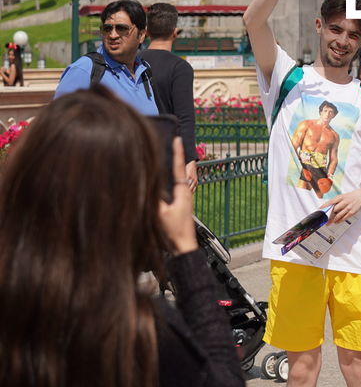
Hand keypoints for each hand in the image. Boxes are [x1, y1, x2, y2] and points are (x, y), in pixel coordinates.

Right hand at [159, 137, 196, 253]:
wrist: (183, 247)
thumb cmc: (174, 232)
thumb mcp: (160, 213)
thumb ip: (154, 197)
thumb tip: (148, 183)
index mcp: (183, 191)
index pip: (179, 167)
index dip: (178, 152)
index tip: (178, 139)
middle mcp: (186, 193)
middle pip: (184, 169)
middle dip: (180, 155)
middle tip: (178, 141)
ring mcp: (186, 199)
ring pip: (183, 178)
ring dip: (180, 166)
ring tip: (177, 154)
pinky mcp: (183, 205)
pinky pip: (181, 186)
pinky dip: (178, 177)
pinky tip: (174, 178)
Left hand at [323, 187, 360, 223]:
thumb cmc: (350, 196)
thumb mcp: (342, 196)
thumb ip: (336, 201)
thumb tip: (327, 207)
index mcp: (340, 197)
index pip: (331, 201)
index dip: (325, 206)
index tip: (319, 210)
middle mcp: (344, 201)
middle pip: (334, 209)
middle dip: (328, 215)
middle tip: (324, 219)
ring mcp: (348, 207)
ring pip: (339, 214)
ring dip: (333, 219)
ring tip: (329, 222)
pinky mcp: (352, 211)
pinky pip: (345, 217)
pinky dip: (340, 220)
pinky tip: (336, 222)